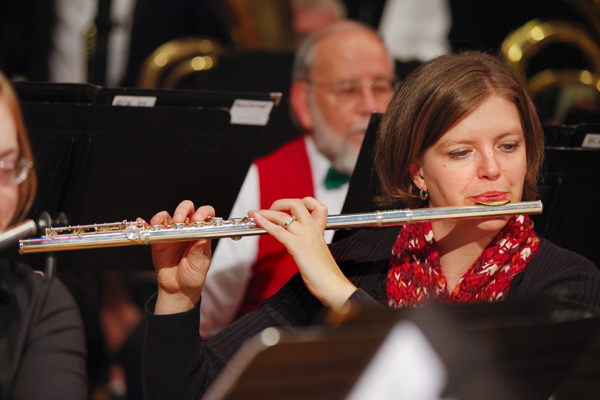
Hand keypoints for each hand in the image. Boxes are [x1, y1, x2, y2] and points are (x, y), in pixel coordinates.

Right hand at [149, 200, 214, 314]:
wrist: (178, 289)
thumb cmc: (193, 276)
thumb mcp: (200, 265)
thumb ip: (199, 251)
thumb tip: (202, 236)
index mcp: (201, 233)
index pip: (204, 215)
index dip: (202, 213)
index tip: (198, 219)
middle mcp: (187, 230)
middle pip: (185, 210)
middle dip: (182, 211)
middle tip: (178, 220)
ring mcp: (172, 233)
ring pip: (167, 216)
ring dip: (162, 216)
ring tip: (159, 223)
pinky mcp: (158, 240)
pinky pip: (151, 229)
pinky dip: (146, 224)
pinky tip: (143, 223)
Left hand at [251, 197, 356, 309]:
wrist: (333, 285)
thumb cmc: (326, 275)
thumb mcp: (318, 254)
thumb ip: (309, 246)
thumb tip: (297, 247)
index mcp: (319, 231)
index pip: (317, 206)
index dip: (303, 202)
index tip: (290, 208)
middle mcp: (312, 229)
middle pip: (296, 204)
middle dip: (280, 203)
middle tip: (269, 210)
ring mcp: (304, 236)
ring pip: (283, 216)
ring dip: (266, 212)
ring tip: (255, 214)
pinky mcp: (297, 246)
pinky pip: (278, 230)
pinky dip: (264, 222)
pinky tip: (257, 220)